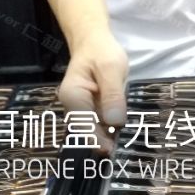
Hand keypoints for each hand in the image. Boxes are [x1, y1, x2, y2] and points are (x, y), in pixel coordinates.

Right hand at [58, 30, 128, 151]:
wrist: (93, 43)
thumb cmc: (101, 52)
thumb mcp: (111, 68)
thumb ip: (112, 95)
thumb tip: (115, 122)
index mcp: (73, 96)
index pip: (83, 123)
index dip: (96, 139)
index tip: (108, 151)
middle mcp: (73, 108)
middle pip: (88, 131)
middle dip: (103, 141)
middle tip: (118, 148)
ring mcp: (82, 112)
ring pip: (96, 131)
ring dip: (108, 137)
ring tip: (121, 142)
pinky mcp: (92, 112)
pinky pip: (101, 126)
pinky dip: (111, 130)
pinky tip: (121, 132)